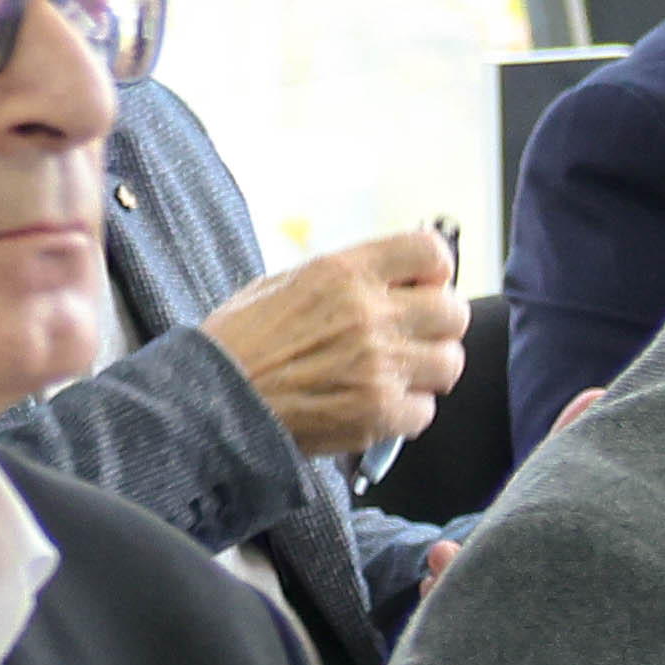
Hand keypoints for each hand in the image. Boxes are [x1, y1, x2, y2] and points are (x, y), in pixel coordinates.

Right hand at [203, 225, 467, 453]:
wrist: (211, 400)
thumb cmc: (240, 342)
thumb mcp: (284, 282)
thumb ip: (346, 277)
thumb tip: (396, 276)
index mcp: (345, 272)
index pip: (431, 252)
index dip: (433, 271)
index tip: (422, 286)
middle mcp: (369, 314)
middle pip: (453, 311)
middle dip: (437, 325)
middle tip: (411, 337)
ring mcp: (378, 365)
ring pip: (449, 362)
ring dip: (428, 370)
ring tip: (395, 373)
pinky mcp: (379, 412)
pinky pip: (425, 409)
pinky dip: (407, 411)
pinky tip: (375, 404)